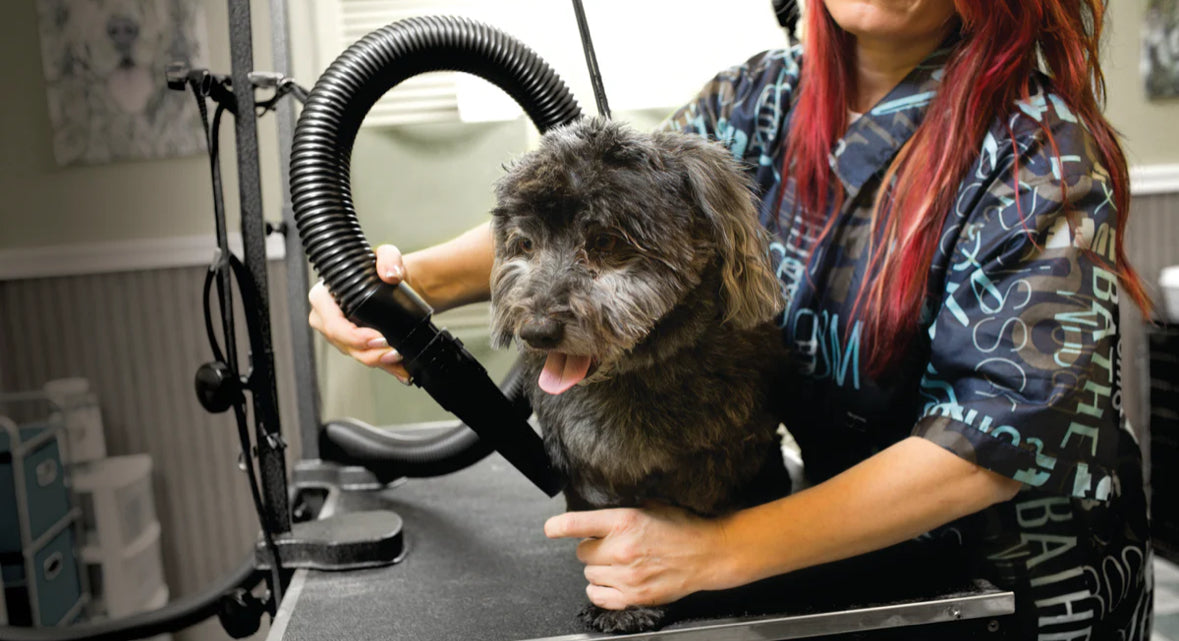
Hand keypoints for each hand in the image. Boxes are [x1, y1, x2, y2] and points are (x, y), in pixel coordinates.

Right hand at [307, 244, 410, 382]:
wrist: (393, 283)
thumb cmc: (380, 269)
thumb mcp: (387, 255)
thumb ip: (389, 259)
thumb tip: (390, 274)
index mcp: (324, 297)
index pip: (332, 323)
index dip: (353, 335)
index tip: (377, 337)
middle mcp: (326, 317)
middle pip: (343, 343)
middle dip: (369, 352)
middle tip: (393, 351)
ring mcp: (338, 333)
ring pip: (355, 354)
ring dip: (378, 361)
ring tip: (399, 359)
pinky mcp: (352, 343)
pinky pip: (366, 357)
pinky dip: (384, 365)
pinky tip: (401, 370)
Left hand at [544, 504, 728, 609]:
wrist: (709, 554)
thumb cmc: (683, 528)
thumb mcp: (652, 506)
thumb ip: (623, 510)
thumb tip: (599, 512)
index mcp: (625, 521)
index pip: (576, 524)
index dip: (557, 527)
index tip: (550, 529)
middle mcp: (622, 549)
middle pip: (581, 553)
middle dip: (592, 549)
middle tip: (610, 546)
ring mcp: (627, 576)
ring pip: (589, 575)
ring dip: (598, 569)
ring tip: (618, 563)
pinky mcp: (634, 597)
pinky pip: (597, 596)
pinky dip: (600, 590)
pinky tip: (611, 581)